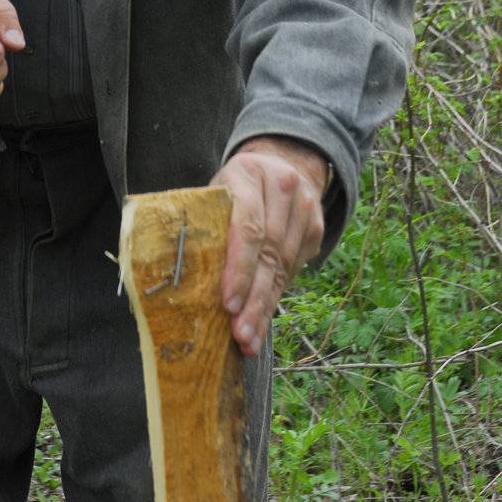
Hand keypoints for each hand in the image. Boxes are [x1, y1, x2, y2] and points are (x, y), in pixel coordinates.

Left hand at [211, 137, 328, 357]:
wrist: (280, 163)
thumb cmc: (234, 187)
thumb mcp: (217, 192)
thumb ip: (207, 224)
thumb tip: (186, 279)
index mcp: (248, 173)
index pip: (247, 227)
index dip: (238, 268)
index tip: (228, 303)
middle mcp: (283, 187)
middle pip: (268, 252)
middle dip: (253, 298)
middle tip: (240, 334)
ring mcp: (305, 208)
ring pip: (283, 266)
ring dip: (265, 306)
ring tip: (249, 338)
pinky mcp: (316, 228)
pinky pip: (294, 269)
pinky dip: (276, 297)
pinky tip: (263, 320)